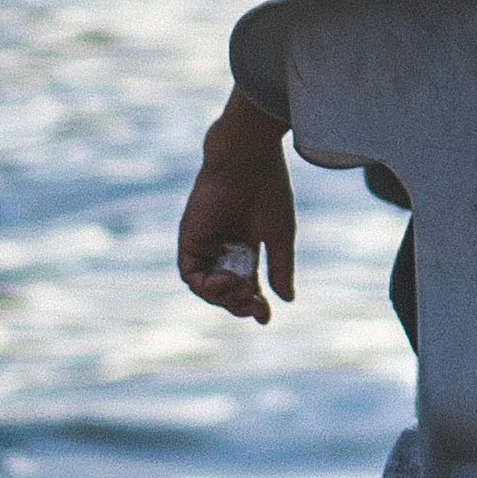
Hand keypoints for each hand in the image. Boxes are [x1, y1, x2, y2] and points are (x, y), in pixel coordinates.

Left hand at [177, 104, 293, 323]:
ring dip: (224, 297)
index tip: (266, 316)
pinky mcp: (190, 239)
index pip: (246, 282)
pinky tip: (225, 281)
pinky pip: (191, 275)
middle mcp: (223, 245)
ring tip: (244, 289)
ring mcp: (205, 243)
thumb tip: (286, 300)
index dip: (253, 301)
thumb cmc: (267, 192)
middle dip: (239, 303)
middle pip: (225, 289)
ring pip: (206, 287)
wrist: (248, 161)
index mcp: (246, 243)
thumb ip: (279, 268)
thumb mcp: (278, 237)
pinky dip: (206, 286)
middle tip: (256, 306)